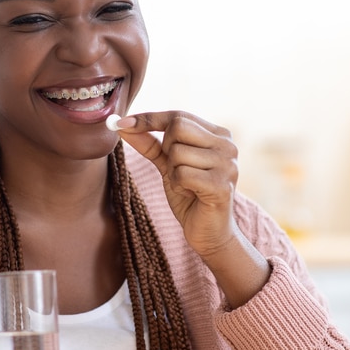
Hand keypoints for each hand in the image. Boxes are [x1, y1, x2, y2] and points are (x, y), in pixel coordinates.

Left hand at [113, 110, 239, 257]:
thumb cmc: (190, 196)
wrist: (209, 233)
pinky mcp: (221, 185)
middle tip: (176, 169)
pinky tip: (191, 194)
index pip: (179, 116)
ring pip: (177, 152)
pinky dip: (178, 185)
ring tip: (187, 185)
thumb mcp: (168, 165)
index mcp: (219, 135)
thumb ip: (150, 143)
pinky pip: (182, 173)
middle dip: (166, 149)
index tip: (122, 123)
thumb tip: (123, 125)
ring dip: (173, 172)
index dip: (149, 119)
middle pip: (178, 127)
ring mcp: (228, 164)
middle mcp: (227, 145)